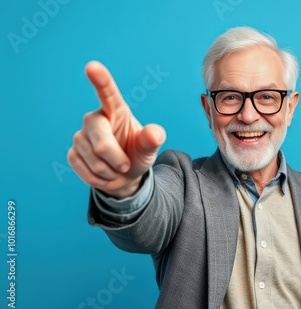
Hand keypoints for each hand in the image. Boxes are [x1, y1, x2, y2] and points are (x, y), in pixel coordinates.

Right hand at [67, 61, 165, 197]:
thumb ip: (153, 139)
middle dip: (116, 159)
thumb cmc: (137, 154)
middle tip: (126, 165)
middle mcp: (95, 119)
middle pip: (101, 142)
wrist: (124, 175)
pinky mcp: (73, 152)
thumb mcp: (149, 148)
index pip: (107, 92)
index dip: (100, 79)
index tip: (92, 66)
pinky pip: (85, 170)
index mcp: (116, 110)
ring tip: (115, 168)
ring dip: (109, 171)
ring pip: (94, 160)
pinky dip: (99, 178)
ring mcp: (81, 136)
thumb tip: (155, 133)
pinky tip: (104, 173)